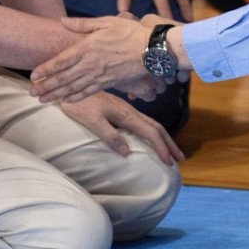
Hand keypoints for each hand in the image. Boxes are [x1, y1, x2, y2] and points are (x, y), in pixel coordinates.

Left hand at [30, 15, 173, 102]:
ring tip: (43, 100)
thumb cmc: (129, 32)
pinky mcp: (108, 83)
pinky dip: (75, 98)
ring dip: (56, 95)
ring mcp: (99, 76)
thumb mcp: (105, 22)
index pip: (61, 61)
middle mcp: (90, 64)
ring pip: (73, 88)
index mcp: (87, 48)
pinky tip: (65, 101)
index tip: (33, 75)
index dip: (45, 69)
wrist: (151, 49)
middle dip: (46, 86)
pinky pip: (88, 92)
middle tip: (32, 93)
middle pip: (63, 78)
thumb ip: (82, 24)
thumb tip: (63, 21)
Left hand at [58, 92, 183, 165]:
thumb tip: (127, 152)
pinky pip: (143, 122)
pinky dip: (153, 132)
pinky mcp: (120, 110)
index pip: (150, 132)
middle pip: (156, 127)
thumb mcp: (91, 120)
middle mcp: (129, 111)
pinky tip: (151, 138)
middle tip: (180, 159)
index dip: (161, 147)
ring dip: (163, 138)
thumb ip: (109, 135)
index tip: (169, 162)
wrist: (69, 85)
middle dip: (169, 143)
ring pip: (151, 124)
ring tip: (170, 150)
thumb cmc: (78, 105)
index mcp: (125, 114)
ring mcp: (125, 109)